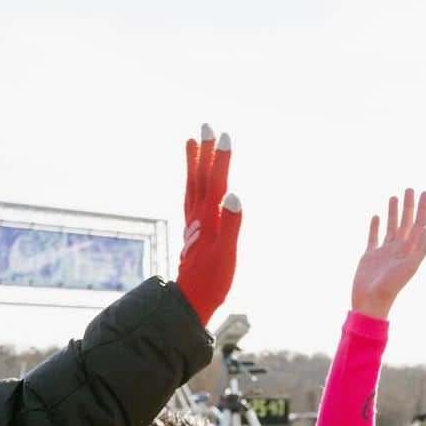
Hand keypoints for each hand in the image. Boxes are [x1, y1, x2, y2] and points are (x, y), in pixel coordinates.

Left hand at [175, 124, 242, 326]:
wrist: (190, 300)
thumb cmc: (212, 280)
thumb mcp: (226, 254)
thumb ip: (231, 224)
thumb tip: (235, 195)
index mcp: (209, 217)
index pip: (215, 181)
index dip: (221, 158)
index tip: (225, 134)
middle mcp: (198, 215)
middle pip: (200, 176)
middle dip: (205, 151)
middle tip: (206, 125)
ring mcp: (194, 222)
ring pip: (193, 184)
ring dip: (194, 162)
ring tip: (192, 142)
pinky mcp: (193, 230)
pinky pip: (191, 196)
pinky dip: (193, 181)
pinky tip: (195, 180)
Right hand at [351, 188, 425, 316]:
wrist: (370, 301)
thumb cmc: (390, 286)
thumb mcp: (409, 267)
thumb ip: (420, 248)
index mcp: (410, 250)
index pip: (419, 225)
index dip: (423, 209)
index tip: (424, 193)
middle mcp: (399, 249)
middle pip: (406, 222)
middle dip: (409, 206)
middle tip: (410, 188)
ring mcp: (384, 251)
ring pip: (391, 227)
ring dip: (393, 212)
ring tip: (394, 197)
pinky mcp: (370, 255)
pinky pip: (373, 237)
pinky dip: (375, 226)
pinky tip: (377, 216)